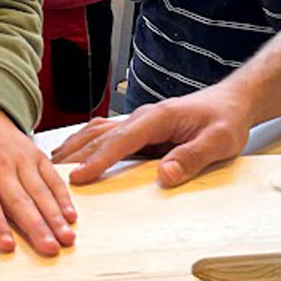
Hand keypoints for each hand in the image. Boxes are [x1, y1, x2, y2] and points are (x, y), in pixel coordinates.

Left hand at [0, 98, 76, 255]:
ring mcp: (20, 158)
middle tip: (49, 249)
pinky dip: (63, 198)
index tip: (7, 245)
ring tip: (66, 240)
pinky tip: (72, 218)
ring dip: (55, 216)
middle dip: (36, 226)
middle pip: (18, 200)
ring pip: (39, 191)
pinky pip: (52, 178)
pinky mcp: (36, 155)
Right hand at [54, 80, 255, 188]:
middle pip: (100, 135)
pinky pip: (105, 135)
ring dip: (74, 148)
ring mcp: (139, 121)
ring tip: (48, 166)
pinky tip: (70, 154)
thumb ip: (192, 157)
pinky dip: (84, 144)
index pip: (121, 140)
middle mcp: (143, 117)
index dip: (98, 159)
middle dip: (74, 155)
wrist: (232, 103)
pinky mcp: (140, 129)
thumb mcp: (219, 141)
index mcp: (158, 117)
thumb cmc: (226, 120)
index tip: (78, 177)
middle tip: (48, 177)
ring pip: (98, 133)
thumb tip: (165, 175)